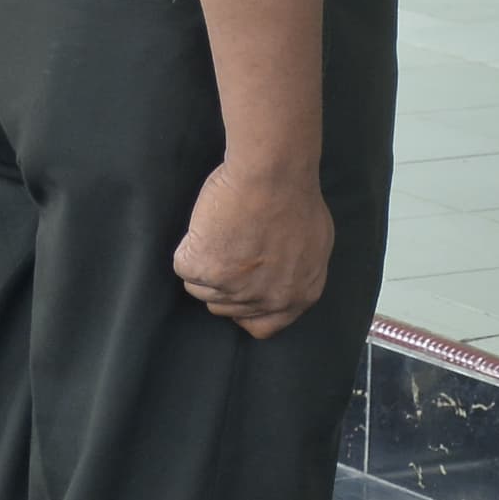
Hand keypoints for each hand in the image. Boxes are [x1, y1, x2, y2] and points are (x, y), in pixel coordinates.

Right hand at [172, 156, 332, 339]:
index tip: (240, 287)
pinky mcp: (203, 269)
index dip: (246, 308)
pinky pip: (184, 266)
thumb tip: (276, 281)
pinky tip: (210, 225)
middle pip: (224, 307)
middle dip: (223, 280)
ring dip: (206, 262)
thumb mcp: (314, 245)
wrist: (273, 173)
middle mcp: (266, 300)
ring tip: (224, 229)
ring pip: (200, 288)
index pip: (263, 326)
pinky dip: (190, 246)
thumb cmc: (295, 196)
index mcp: (298, 297)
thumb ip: (295, 273)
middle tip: (232, 244)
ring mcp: (232, 289)